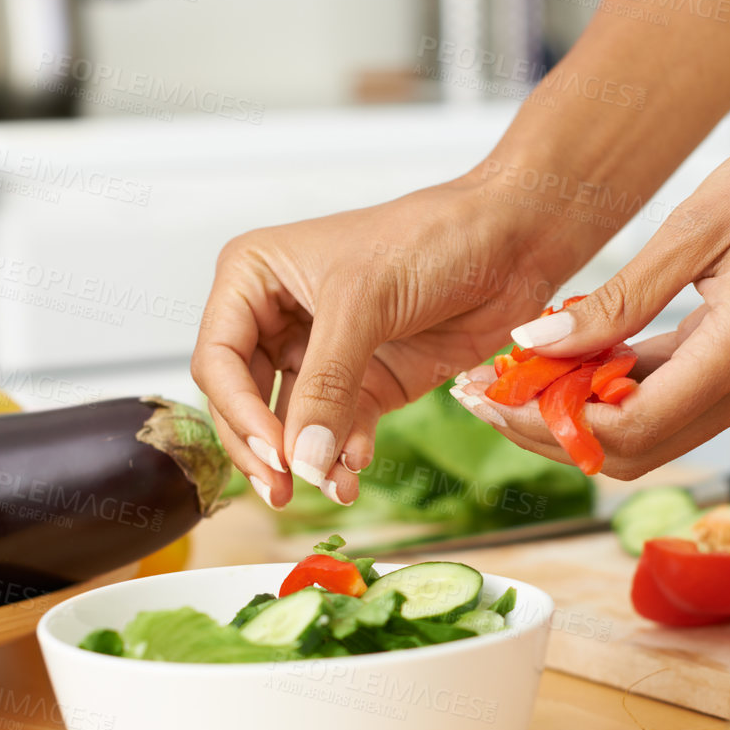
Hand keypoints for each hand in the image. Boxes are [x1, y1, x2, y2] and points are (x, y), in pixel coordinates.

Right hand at [191, 179, 573, 507]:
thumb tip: (302, 459)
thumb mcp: (365, 302)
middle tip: (283, 492)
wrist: (511, 240)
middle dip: (265, 449)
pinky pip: (340, 430)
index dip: (237, 411)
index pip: (218, 359)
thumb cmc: (431, 237)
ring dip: (310, 461)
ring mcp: (323, 353)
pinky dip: (345, 454)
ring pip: (294, 425)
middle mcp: (279, 317)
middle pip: (244, 401)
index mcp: (254, 277)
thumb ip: (328, 383)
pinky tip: (358, 466)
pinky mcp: (367, 380)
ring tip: (334, 486)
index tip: (272, 453)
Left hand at [453, 102, 729, 478]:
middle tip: (487, 395)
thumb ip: (615, 300)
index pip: (625, 430)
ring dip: (579, 418)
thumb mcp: (692, 228)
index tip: (491, 392)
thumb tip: (537, 344)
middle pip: (630, 453)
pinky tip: (570, 361)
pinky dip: (616, 393)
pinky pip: (672, 403)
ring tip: (516, 378)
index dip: (548, 424)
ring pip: (648, 438)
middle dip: (551, 434)